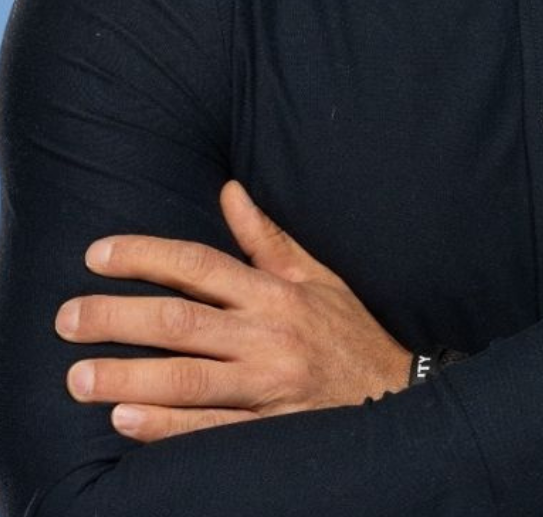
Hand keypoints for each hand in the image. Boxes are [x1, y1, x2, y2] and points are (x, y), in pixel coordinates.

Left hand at [55, 181, 410, 441]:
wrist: (396, 396)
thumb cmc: (348, 331)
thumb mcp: (316, 275)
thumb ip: (266, 237)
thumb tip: (229, 190)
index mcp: (274, 292)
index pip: (200, 265)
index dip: (146, 256)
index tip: (97, 255)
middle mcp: (267, 334)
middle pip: (181, 321)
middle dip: (118, 317)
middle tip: (67, 318)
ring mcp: (267, 385)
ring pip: (188, 378)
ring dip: (129, 375)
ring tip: (79, 375)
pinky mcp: (269, 431)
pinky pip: (211, 431)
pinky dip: (167, 426)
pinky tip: (125, 420)